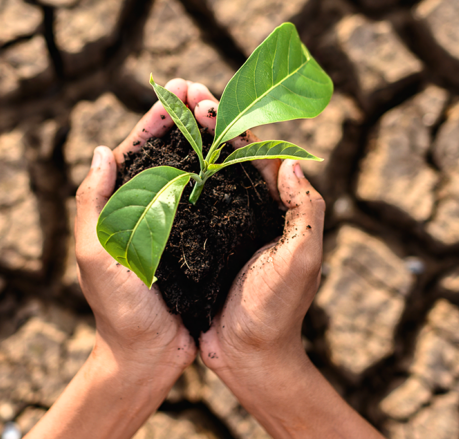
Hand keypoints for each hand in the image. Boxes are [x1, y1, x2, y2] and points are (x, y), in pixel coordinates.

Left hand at [31, 79, 196, 438]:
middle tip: (204, 90)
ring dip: (205, 141)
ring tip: (224, 113)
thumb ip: (93, 205)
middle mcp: (146, 212)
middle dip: (184, 120)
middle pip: (166, 155)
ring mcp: (173, 226)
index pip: (136, 152)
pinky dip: (223, 176)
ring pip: (191, 172)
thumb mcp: (96, 256)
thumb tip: (104, 151)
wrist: (148, 357)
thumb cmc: (118, 311)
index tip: (177, 91)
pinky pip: (211, 201)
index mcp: (118, 209)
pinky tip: (240, 158)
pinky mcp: (198, 244)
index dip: (156, 120)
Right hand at [190, 84, 382, 437]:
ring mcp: (225, 229)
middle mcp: (252, 213)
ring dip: (188, 146)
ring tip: (165, 120)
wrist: (249, 358)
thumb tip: (294, 162)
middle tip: (181, 96)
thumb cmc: (277, 312)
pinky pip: (187, 207)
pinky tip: (151, 168)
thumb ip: (307, 212)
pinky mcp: (202, 248)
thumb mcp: (302, 261)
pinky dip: (173, 183)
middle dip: (207, 124)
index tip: (205, 102)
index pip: (257, 155)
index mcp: (278, 209)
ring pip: (206, 176)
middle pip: (229, 157)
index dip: (232, 125)